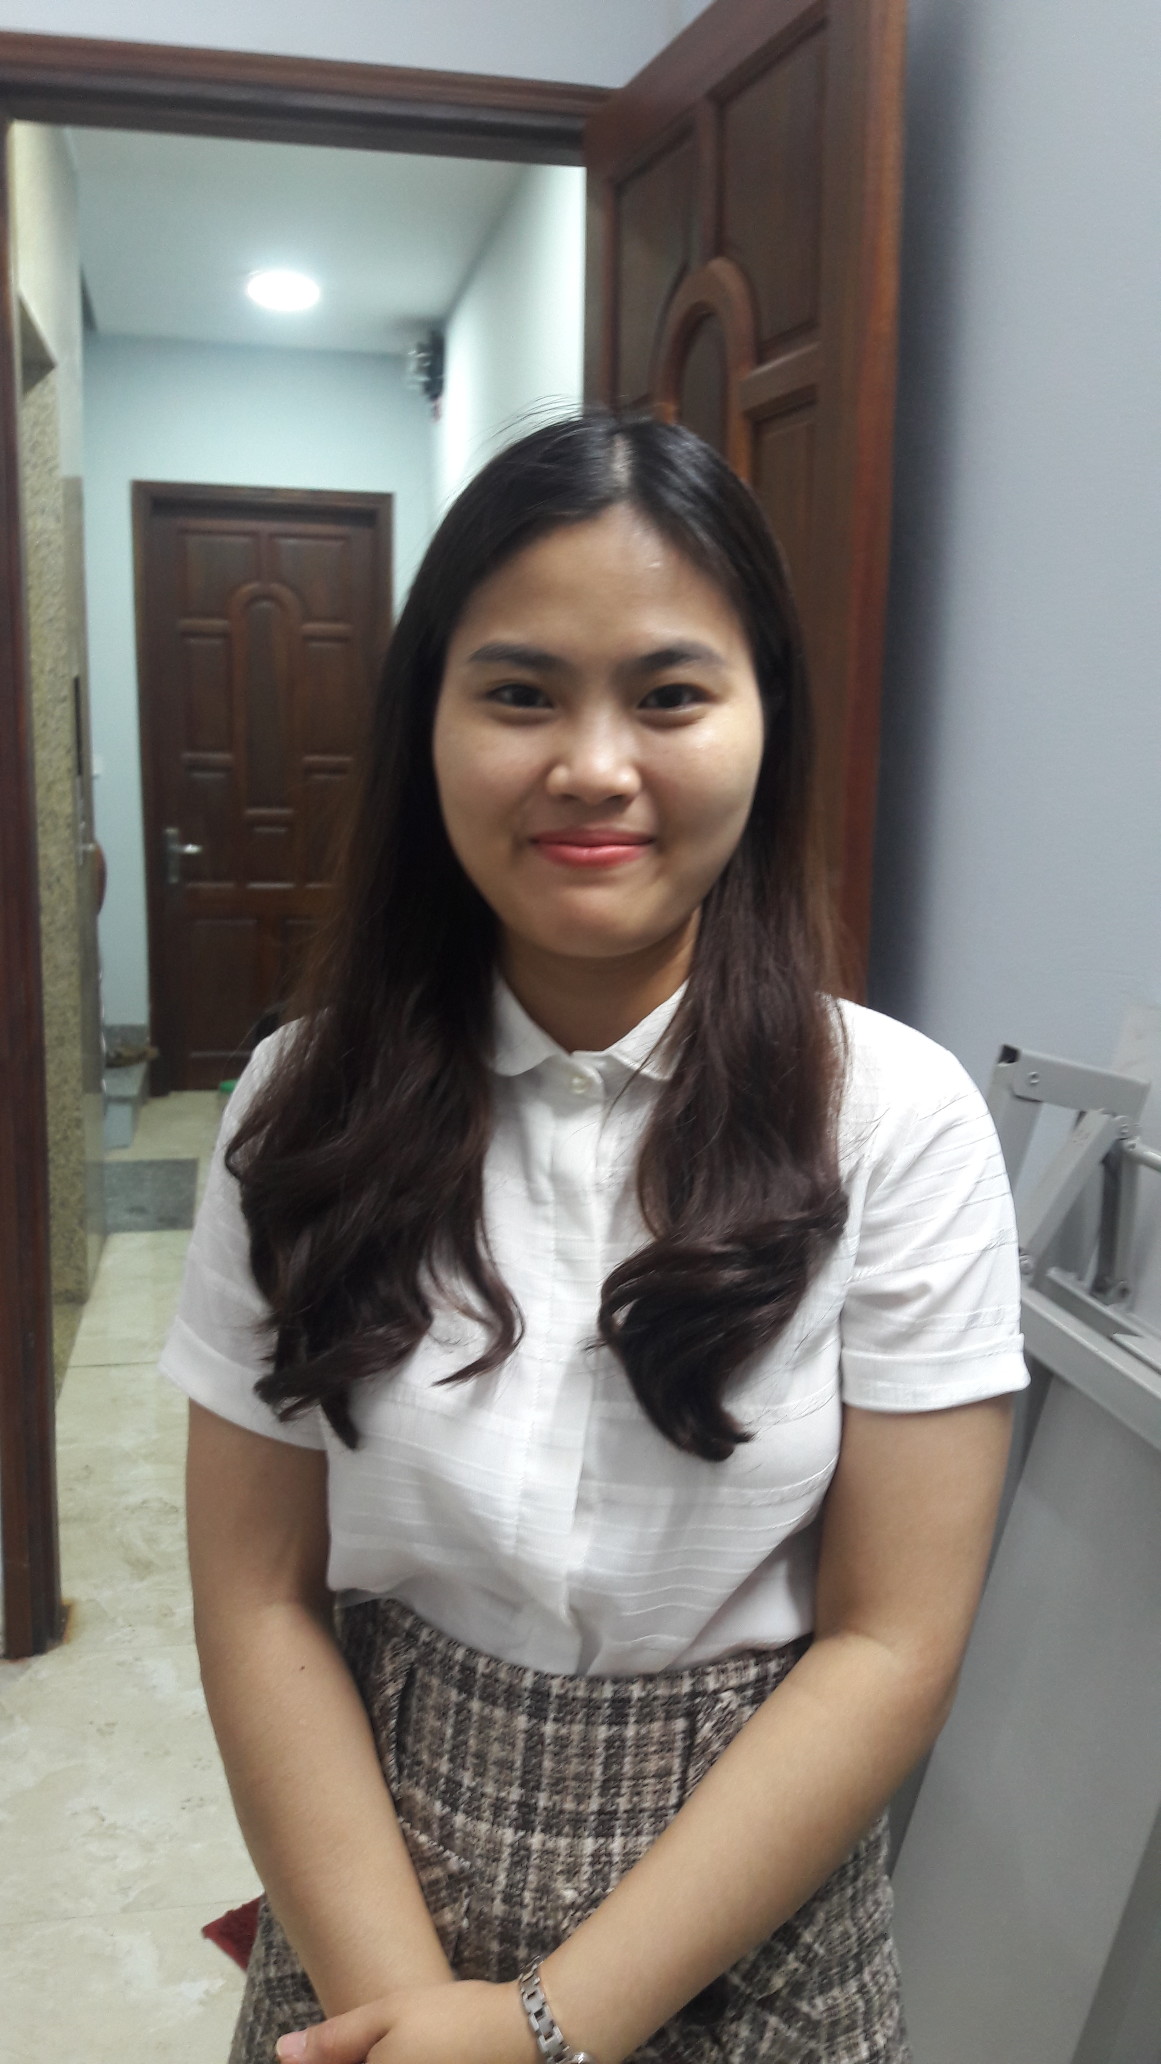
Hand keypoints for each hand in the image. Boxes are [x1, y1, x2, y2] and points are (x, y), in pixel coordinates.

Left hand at [275, 1979, 538, 2063]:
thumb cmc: (451, 2019)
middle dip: (353, 2057)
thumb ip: (333, 2040)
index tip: (328, 2047)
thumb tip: (281, 2052)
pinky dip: (397, 2060)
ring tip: (396, 2039)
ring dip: (378, 2057)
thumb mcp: (387, 2015)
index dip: (323, 2062)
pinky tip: (412, 2049)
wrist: (523, 2033)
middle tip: (369, 2036)